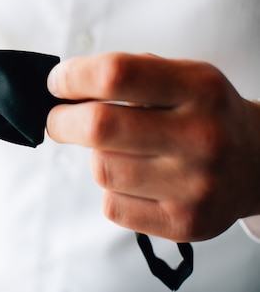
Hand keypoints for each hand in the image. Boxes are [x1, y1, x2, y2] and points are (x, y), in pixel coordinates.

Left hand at [46, 52, 259, 241]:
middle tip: (58, 119)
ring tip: (119, 151)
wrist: (258, 165)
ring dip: (96, 157)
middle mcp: (201, 136)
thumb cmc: (204, 115)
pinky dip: (111, 190)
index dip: (72, 77)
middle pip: (99, 126)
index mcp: (198, 88)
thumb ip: (129, 76)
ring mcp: (195, 185)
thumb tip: (65, 88)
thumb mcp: (183, 78)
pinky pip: (112, 205)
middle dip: (62, 121)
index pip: (115, 74)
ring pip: (101, 168)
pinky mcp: (184, 223)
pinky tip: (135, 181)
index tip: (57, 82)